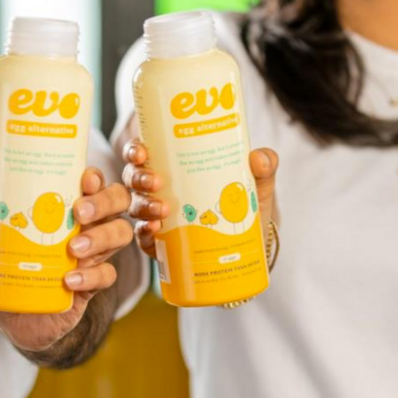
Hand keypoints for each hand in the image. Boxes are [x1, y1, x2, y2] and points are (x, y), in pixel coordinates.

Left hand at [0, 168, 133, 352]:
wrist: (15, 315)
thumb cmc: (4, 263)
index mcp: (66, 204)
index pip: (92, 181)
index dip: (95, 177)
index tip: (83, 178)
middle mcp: (87, 224)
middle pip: (117, 201)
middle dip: (103, 202)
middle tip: (79, 212)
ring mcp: (93, 254)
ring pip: (119, 234)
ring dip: (100, 237)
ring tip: (73, 249)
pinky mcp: (92, 284)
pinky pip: (106, 275)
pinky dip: (91, 276)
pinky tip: (70, 280)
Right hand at [122, 139, 279, 258]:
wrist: (253, 248)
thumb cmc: (248, 207)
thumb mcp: (257, 184)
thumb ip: (264, 167)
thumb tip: (259, 158)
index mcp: (173, 167)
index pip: (143, 153)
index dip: (135, 150)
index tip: (142, 151)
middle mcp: (159, 190)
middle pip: (133, 178)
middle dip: (139, 178)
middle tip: (156, 182)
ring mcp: (157, 218)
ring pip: (136, 206)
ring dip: (144, 206)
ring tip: (163, 210)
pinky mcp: (161, 245)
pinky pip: (143, 238)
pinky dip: (145, 233)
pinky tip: (155, 230)